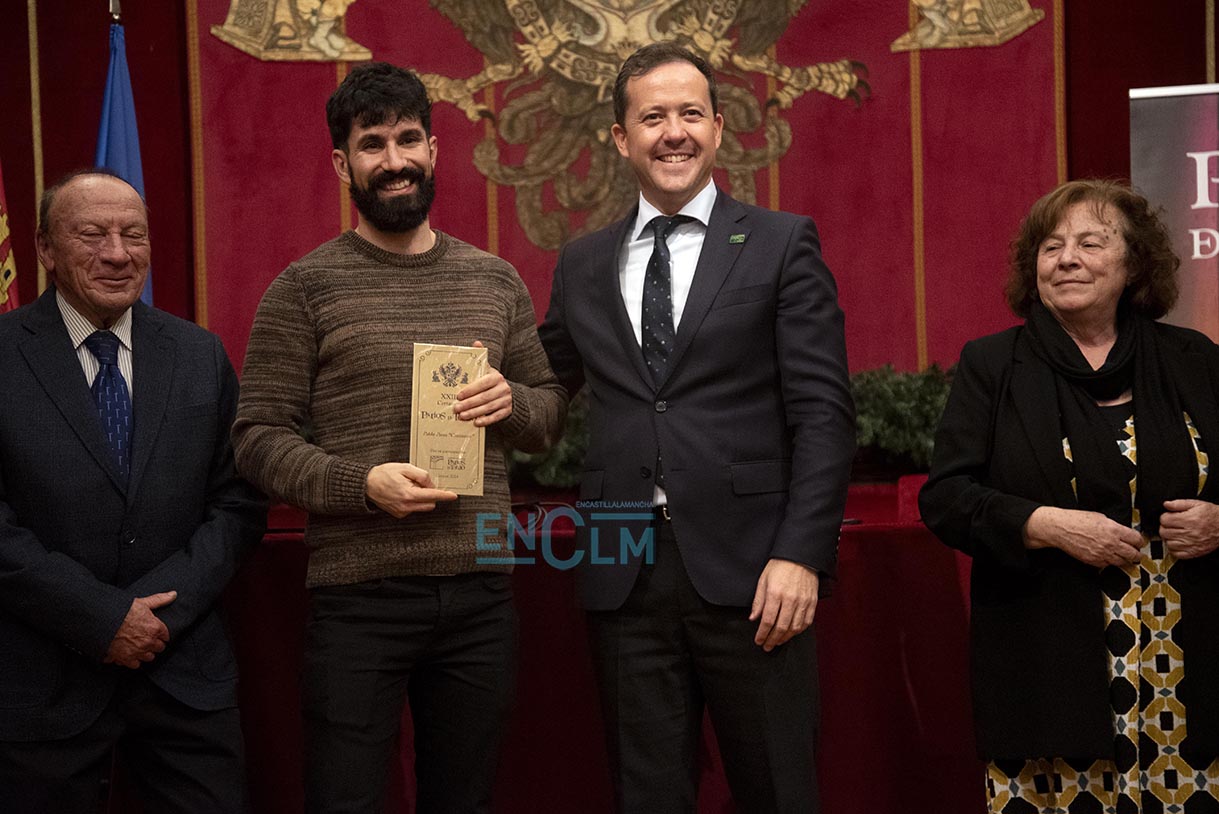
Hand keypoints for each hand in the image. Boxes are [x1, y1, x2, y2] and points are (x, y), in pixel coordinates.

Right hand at [104, 591, 175, 668]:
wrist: (102, 620)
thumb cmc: (122, 610)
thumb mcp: (143, 602)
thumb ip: (160, 600)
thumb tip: (173, 594)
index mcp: (155, 628)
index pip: (166, 636)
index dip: (161, 635)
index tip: (157, 633)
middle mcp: (148, 641)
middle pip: (159, 648)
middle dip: (155, 644)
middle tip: (148, 639)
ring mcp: (138, 651)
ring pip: (149, 657)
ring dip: (146, 653)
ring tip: (140, 647)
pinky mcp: (126, 659)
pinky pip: (136, 665)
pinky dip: (133, 660)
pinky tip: (130, 654)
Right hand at [366, 462, 457, 517]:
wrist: (366, 484)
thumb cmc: (384, 474)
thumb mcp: (404, 468)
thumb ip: (421, 475)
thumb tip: (431, 484)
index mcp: (409, 494)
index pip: (432, 496)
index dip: (444, 495)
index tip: (453, 496)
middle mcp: (406, 506)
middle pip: (430, 504)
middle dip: (431, 495)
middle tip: (420, 484)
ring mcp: (402, 511)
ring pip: (422, 507)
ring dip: (421, 498)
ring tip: (409, 487)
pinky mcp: (398, 514)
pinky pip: (413, 509)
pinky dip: (413, 502)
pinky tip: (403, 493)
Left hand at [454, 341, 512, 426]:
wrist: (508, 394)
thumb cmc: (491, 382)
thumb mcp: (487, 370)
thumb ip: (480, 359)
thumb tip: (476, 342)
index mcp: (496, 377)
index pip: (483, 383)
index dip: (471, 390)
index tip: (458, 395)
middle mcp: (503, 388)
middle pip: (485, 397)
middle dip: (469, 403)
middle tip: (456, 408)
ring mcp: (506, 400)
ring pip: (489, 408)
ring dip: (475, 413)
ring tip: (462, 416)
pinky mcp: (507, 411)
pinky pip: (496, 417)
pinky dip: (486, 420)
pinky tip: (476, 423)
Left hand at [748, 559, 818, 651]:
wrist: (800, 556)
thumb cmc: (779, 566)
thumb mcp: (763, 580)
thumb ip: (758, 601)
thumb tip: (753, 618)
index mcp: (775, 593)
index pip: (768, 620)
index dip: (762, 633)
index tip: (758, 640)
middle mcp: (790, 599)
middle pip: (781, 627)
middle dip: (772, 640)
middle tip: (766, 646)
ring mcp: (803, 602)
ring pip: (794, 628)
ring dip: (785, 638)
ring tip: (777, 642)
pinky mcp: (812, 602)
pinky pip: (806, 622)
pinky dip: (798, 631)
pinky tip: (791, 633)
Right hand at [1023, 506, 1143, 566]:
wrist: (1060, 528)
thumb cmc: (1076, 520)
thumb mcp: (1100, 517)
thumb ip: (1114, 526)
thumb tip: (1122, 533)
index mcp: (1114, 530)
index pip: (1137, 539)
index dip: (1140, 541)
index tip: (1139, 542)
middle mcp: (1111, 543)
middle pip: (1133, 554)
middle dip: (1136, 554)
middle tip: (1136, 554)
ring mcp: (1103, 554)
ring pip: (1122, 562)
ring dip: (1125, 560)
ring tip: (1125, 558)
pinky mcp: (1094, 561)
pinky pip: (1108, 565)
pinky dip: (1110, 562)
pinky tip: (1108, 558)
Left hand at [1160, 499, 1218, 558]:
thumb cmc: (1212, 516)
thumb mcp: (1197, 504)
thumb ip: (1179, 504)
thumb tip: (1166, 504)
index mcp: (1189, 520)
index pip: (1164, 520)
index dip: (1165, 517)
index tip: (1169, 517)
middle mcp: (1189, 533)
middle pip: (1164, 532)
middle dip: (1165, 527)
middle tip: (1172, 525)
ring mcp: (1191, 544)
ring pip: (1168, 543)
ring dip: (1169, 538)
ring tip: (1175, 533)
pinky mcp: (1194, 552)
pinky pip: (1176, 554)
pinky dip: (1174, 549)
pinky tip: (1178, 542)